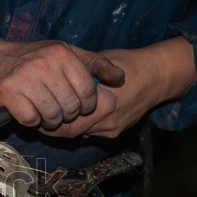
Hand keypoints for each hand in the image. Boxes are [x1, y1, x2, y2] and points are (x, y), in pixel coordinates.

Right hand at [0, 29, 123, 128]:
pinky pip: (31, 120)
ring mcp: (24, 80)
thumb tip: (120, 78)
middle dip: (68, 115)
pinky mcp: (9, 95)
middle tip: (61, 112)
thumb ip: (94, 64)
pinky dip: (33, 122)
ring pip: (52, 115)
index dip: (88, 105)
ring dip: (51, 121)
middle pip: (70, 106)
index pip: (88, 90)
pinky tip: (31, 114)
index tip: (81, 107)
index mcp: (61, 54)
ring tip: (47, 115)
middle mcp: (43, 64)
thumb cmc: (33, 60)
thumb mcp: (65, 54)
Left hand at [40, 36, 196, 137]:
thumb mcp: (96, 63)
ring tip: (55, 115)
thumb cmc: (126, 63)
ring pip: (80, 133)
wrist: (158, 75)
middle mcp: (106, 118)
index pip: (65, 121)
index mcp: (100, 101)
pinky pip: (92, 132)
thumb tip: (49, 82)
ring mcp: (112, 127)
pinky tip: (76, 116)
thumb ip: (74, 77)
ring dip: (67, 126)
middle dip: (54, 126)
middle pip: (70, 131)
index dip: (48, 119)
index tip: (38, 113)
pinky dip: (81, 126)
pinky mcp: (116, 132)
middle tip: (41, 118)